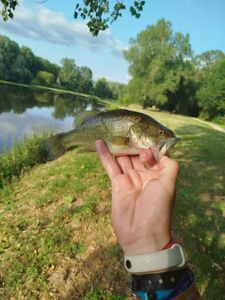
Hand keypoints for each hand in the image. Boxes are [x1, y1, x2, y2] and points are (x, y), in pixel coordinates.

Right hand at [95, 140, 178, 254]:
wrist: (142, 235)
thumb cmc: (158, 209)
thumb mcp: (170, 186)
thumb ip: (169, 166)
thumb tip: (159, 151)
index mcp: (159, 175)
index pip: (153, 155)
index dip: (149, 148)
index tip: (144, 148)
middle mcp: (144, 175)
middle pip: (136, 155)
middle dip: (132, 144)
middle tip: (124, 130)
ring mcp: (129, 179)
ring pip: (123, 158)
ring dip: (118, 146)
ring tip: (111, 131)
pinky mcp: (116, 184)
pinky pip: (110, 167)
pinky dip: (105, 155)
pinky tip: (99, 142)